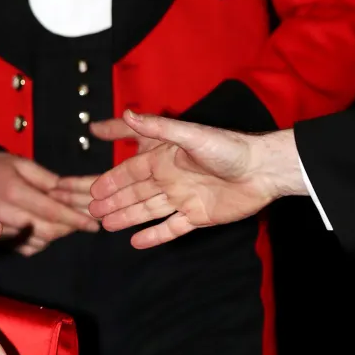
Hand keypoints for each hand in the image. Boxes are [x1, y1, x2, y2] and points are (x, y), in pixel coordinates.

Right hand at [0, 153, 99, 256]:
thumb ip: (44, 177)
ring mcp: (2, 232)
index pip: (51, 211)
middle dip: (70, 228)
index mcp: (13, 192)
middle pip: (48, 230)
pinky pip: (29, 248)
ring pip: (40, 241)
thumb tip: (68, 191)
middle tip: (86, 222)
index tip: (93, 223)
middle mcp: (6, 215)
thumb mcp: (19, 162)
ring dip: (58, 234)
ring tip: (68, 222)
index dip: (75, 218)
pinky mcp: (0, 242)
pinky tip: (46, 228)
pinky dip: (43, 241)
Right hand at [89, 111, 298, 246]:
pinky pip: (171, 228)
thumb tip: (127, 113)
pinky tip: (136, 241)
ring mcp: (183, 199)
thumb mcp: (190, 135)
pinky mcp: (198, 216)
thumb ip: (157, 128)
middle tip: (91, 210)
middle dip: (113, 201)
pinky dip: (154, 235)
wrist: (263, 171)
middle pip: (135, 192)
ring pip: (148, 210)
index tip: (91, 190)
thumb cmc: (228, 148)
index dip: (110, 180)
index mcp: (165, 159)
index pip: (130, 171)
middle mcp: (170, 178)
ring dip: (127, 217)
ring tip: (105, 225)